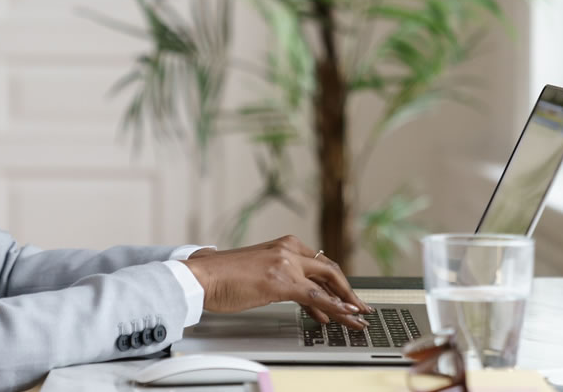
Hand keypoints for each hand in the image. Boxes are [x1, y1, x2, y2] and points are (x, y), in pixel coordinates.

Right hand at [182, 235, 371, 329]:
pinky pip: (318, 297)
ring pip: (328, 283)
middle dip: (348, 290)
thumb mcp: (258, 271)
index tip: (344, 294)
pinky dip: (336, 307)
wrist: (202, 276)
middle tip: (360, 306)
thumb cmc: (222, 276)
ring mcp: (286, 264)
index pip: (318, 262)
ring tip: (357, 317)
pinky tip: (345, 316)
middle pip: (329, 270)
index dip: (335, 281)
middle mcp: (287, 250)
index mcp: (282, 244)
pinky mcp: (282, 281)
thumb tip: (296, 293)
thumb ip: (279, 276)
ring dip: (347, 303)